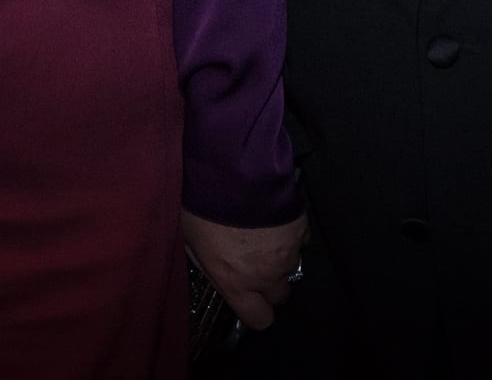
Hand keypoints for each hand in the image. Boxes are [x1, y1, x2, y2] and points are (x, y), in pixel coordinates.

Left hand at [182, 208, 306, 330]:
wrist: (234, 171)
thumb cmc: (204, 205)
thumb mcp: (190, 239)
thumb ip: (206, 262)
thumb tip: (212, 269)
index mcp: (235, 282)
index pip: (260, 319)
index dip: (257, 310)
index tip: (251, 298)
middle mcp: (266, 274)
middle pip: (280, 296)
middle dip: (271, 284)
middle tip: (256, 262)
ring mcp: (288, 252)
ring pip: (292, 267)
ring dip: (280, 257)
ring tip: (263, 234)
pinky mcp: (301, 229)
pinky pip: (301, 241)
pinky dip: (291, 235)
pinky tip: (275, 219)